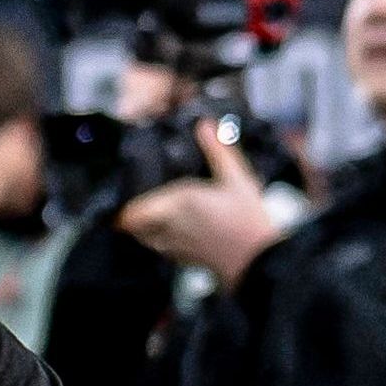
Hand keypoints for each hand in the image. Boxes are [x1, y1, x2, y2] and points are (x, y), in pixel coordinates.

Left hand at [116, 117, 281, 285]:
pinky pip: (156, 247)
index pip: (135, 205)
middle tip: (135, 198)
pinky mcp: (178, 258)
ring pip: (140, 235)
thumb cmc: (248, 219)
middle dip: (131, 210)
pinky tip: (170, 228)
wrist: (257, 259)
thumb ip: (218, 151)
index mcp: (179, 202)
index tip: (131, 187)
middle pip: (131, 220)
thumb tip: (206, 126)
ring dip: (140, 225)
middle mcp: (167, 225)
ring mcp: (171, 245)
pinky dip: (155, 237)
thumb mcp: (237, 178)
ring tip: (149, 213)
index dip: (129, 200)